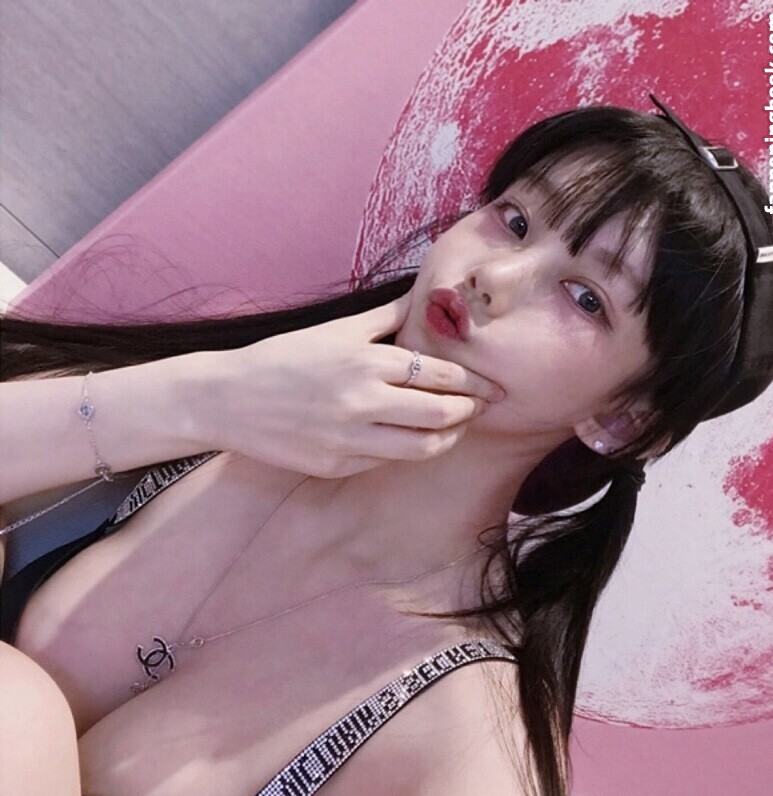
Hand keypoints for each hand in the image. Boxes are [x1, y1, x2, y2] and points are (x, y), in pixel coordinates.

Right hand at [202, 292, 505, 476]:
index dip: (473, 382)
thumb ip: (386, 318)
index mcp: (366, 361)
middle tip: (480, 407)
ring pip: (422, 448)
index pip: (441, 374)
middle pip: (441, 414)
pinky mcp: (336, 466)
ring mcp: (349, 439)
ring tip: (454, 428)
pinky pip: (386, 462)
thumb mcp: (335, 330)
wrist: (227, 398)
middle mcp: (363, 402)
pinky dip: (406, 450)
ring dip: (447, 438)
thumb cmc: (282, 358)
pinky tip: (411, 439)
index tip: (490, 385)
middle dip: (470, 411)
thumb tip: (425, 298)